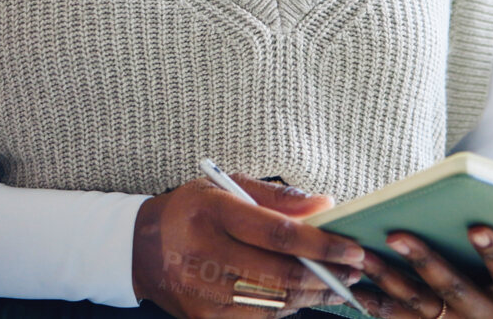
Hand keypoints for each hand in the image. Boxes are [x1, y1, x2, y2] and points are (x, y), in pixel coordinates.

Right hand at [132, 175, 366, 318]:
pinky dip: (285, 308)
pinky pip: (258, 318)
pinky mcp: (202, 318)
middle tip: (355, 272)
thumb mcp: (225, 188)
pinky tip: (300, 297)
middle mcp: (203, 253)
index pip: (278, 233)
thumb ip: (276, 197)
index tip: (352, 249)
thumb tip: (326, 205)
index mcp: (211, 212)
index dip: (321, 245)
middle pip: (281, 274)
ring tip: (337, 286)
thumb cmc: (191, 212)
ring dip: (313, 296)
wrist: (137, 248)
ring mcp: (201, 291)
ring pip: (275, 301)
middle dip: (327, 276)